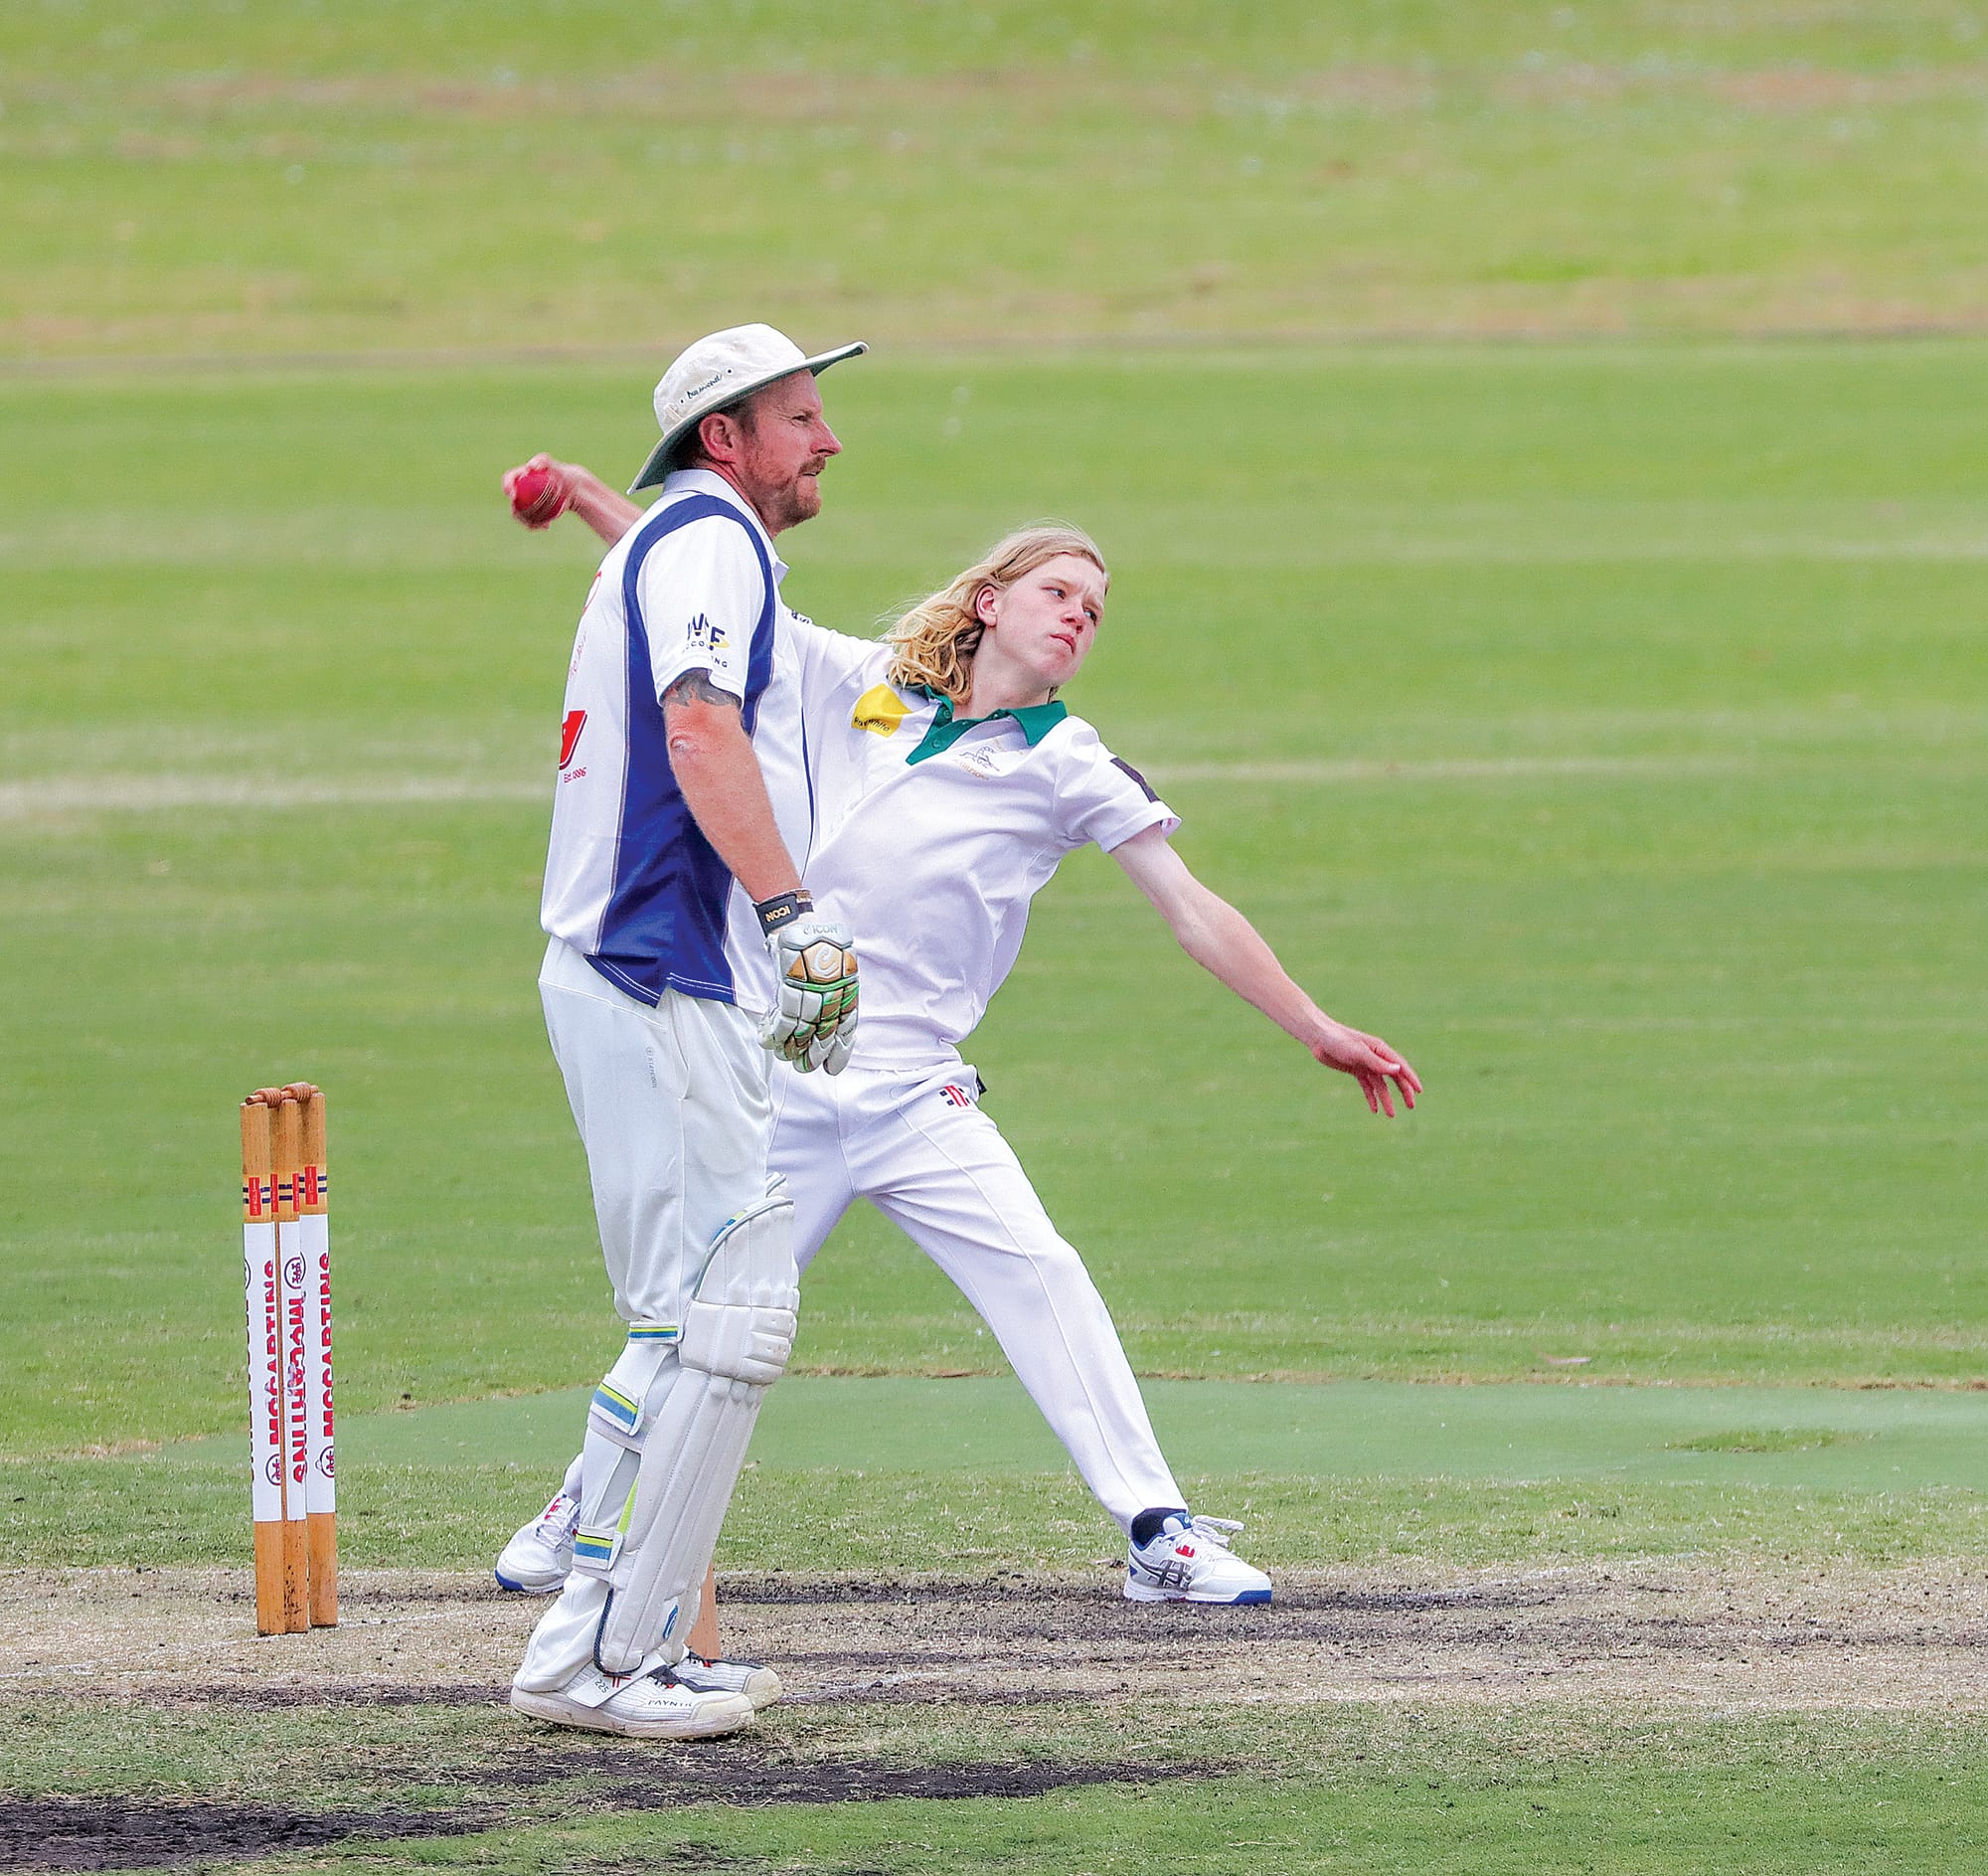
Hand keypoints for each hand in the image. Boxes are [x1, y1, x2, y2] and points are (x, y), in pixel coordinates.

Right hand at [503, 453, 572, 528]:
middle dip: (516, 511)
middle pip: (513, 502)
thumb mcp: (556, 466)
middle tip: (525, 515)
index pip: (508, 479)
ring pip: (521, 515)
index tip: (513, 495)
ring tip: (541, 523)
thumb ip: (543, 461)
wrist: (573, 488)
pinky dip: (537, 525)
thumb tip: (530, 467)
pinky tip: (547, 526)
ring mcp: (525, 503)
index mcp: (519, 476)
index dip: (506, 487)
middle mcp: (520, 490)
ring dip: (528, 521)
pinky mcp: (533, 513)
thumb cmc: (563, 474)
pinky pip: (531, 521)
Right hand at [758, 913, 858, 1073]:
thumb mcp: (840, 971)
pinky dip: (776, 1033)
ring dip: (791, 1048)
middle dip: (813, 1056)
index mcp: (847, 992)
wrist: (801, 927)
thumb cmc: (820, 948)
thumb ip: (839, 997)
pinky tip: (770, 1041)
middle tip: (804, 1068)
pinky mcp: (789, 985)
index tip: (831, 1069)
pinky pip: (783, 1018)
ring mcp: (810, 990)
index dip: (839, 1052)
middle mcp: (831, 994)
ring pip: (801, 1030)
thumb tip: (835, 1028)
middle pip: (823, 1034)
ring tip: (784, 1056)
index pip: (846, 1029)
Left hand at [1309, 1020, 1419, 1117]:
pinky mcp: (1355, 1070)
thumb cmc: (1339, 1041)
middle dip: (1403, 1091)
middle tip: (1411, 1106)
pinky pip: (1367, 1086)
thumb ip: (1377, 1062)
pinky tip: (1374, 1109)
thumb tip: (1398, 1071)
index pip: (1400, 1066)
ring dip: (1386, 1099)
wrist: (1319, 1038)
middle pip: (1394, 1077)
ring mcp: (1365, 1064)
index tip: (1419, 1091)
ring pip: (1380, 1085)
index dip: (1411, 1078)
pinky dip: (1371, 1097)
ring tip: (1391, 1115)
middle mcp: (1376, 1057)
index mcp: (1380, 1050)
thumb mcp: (1358, 1052)